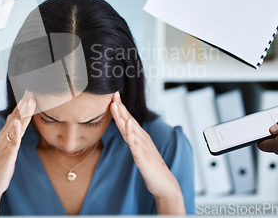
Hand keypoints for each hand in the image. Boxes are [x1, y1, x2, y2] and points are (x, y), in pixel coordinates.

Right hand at [0, 92, 35, 214]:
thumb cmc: (1, 165)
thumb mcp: (7, 145)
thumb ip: (11, 132)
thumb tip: (14, 118)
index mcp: (5, 134)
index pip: (15, 115)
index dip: (23, 103)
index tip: (30, 91)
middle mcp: (4, 136)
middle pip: (16, 116)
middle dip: (24, 103)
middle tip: (32, 89)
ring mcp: (5, 144)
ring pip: (16, 125)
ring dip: (23, 112)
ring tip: (29, 100)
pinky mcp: (8, 154)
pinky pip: (12, 141)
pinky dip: (15, 131)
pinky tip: (18, 122)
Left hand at [109, 92, 184, 214]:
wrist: (164, 184)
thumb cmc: (152, 168)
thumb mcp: (139, 151)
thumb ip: (133, 140)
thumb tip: (125, 132)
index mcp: (140, 137)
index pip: (128, 120)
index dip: (121, 108)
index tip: (113, 97)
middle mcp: (142, 139)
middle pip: (128, 120)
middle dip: (120, 107)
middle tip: (113, 94)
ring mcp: (142, 147)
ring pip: (130, 129)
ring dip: (123, 116)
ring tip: (116, 104)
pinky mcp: (142, 156)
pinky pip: (135, 143)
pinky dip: (131, 132)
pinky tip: (127, 124)